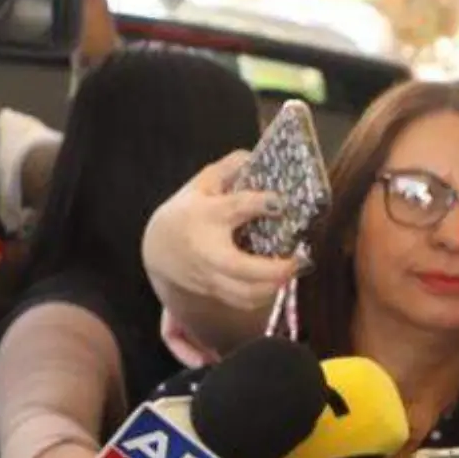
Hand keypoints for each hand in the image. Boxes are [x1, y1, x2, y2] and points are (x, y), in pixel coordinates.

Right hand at [143, 152, 299, 313]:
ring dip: (275, 285)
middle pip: (242, 268)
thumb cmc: (187, 212)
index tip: (280, 202)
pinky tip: (278, 280)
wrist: (157, 248)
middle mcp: (207, 249)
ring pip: (245, 293)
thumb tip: (254, 156)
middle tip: (300, 257)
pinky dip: (265, 294)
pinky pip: (243, 301)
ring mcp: (210, 275)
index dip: (260, 204)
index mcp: (206, 215)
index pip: (234, 208)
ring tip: (293, 269)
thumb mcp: (202, 184)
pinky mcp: (214, 290)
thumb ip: (228, 169)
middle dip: (276, 268)